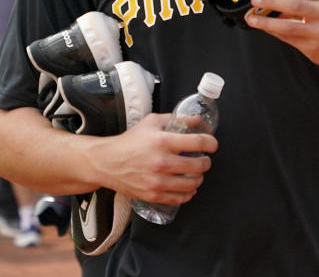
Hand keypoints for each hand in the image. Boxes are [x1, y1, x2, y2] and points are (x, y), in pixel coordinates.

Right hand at [87, 112, 217, 204]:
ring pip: (193, 184)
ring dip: (199, 178)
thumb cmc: (130, 141)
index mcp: (163, 141)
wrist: (107, 162)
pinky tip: (187, 186)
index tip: (212, 145)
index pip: (198, 142)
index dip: (211, 143)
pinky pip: (181, 198)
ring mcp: (158, 181)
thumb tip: (197, 120)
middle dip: (206, 162)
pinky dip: (188, 193)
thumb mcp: (152, 122)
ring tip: (196, 173)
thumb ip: (176, 119)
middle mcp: (162, 162)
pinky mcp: (154, 195)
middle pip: (199, 165)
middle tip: (203, 159)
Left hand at [246, 0, 318, 69]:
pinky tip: (264, 28)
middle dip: (271, 2)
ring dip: (267, 22)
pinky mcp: (313, 47)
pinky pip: (288, 39)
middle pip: (295, 6)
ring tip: (252, 18)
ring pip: (288, 27)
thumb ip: (301, 0)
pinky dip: (274, 32)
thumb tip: (273, 0)